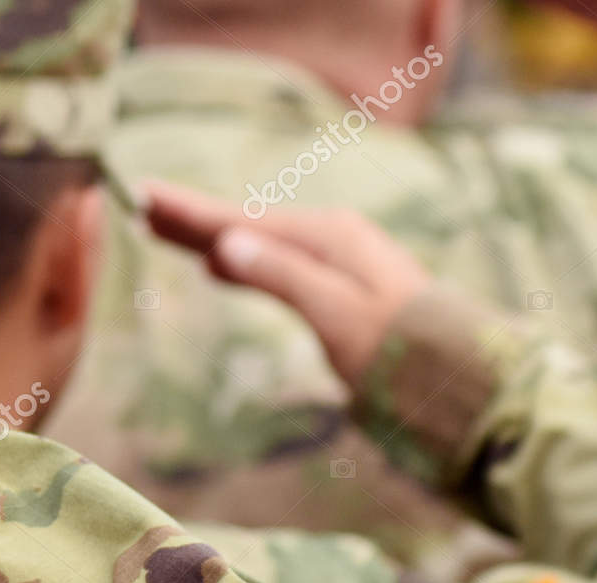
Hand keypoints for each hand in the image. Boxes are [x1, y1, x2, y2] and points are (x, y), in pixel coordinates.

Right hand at [142, 180, 431, 384]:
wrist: (454, 372)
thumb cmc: (397, 345)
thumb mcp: (334, 311)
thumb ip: (281, 275)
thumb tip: (224, 243)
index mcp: (324, 236)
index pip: (241, 221)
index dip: (189, 213)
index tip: (146, 196)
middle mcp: (326, 238)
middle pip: (244, 224)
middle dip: (191, 218)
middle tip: (142, 203)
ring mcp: (331, 261)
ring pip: (254, 243)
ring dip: (209, 236)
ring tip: (164, 228)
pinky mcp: (333, 287)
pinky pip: (270, 264)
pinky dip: (237, 260)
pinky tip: (217, 263)